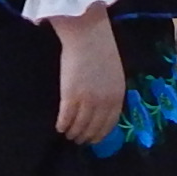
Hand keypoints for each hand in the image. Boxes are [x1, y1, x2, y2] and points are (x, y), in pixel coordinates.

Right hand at [51, 6, 124, 142]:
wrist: (88, 35)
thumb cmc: (101, 48)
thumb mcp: (114, 72)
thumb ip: (111, 90)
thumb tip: (104, 106)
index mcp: (117, 95)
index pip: (109, 123)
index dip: (100, 134)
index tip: (94, 139)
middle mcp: (104, 102)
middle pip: (94, 128)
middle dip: (86, 136)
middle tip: (79, 140)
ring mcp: (87, 101)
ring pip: (79, 126)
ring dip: (73, 133)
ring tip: (68, 134)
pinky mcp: (70, 97)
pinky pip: (66, 118)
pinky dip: (62, 125)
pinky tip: (59, 127)